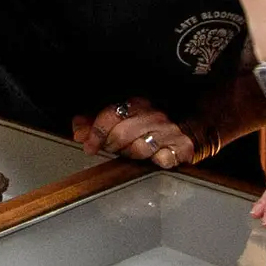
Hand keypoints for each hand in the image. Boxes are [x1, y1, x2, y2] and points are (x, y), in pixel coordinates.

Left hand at [73, 98, 198, 170]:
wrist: (187, 130)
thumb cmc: (148, 127)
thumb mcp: (122, 120)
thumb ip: (97, 124)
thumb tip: (78, 130)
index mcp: (137, 104)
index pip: (111, 115)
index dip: (95, 133)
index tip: (89, 147)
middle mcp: (154, 115)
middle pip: (121, 134)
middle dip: (110, 146)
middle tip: (110, 150)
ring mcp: (169, 131)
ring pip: (139, 148)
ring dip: (130, 155)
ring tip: (131, 153)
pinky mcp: (183, 148)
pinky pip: (163, 159)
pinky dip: (156, 161)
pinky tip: (154, 159)